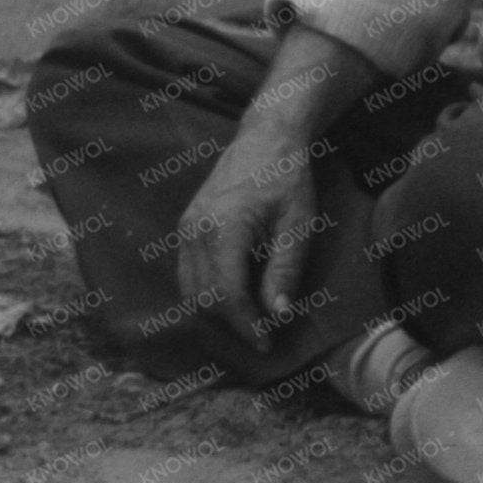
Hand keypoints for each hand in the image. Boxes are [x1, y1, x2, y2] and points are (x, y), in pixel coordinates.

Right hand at [171, 129, 319, 333]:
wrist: (264, 139)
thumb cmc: (287, 179)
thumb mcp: (298, 224)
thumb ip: (285, 269)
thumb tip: (277, 314)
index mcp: (224, 228)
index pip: (227, 293)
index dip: (245, 325)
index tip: (267, 344)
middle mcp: (195, 230)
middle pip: (203, 297)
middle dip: (231, 325)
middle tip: (262, 338)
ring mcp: (185, 229)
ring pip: (189, 289)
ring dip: (216, 313)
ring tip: (248, 323)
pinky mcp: (185, 228)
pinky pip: (187, 274)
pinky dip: (205, 294)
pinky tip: (232, 300)